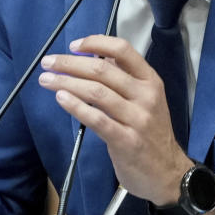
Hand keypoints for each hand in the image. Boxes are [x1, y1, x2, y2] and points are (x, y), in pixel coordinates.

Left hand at [38, 34, 192, 206]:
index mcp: (150, 81)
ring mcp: (137, 118)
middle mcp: (146, 96)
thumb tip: (94, 57)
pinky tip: (61, 99)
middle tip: (49, 62)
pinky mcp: (125, 140)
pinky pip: (96, 119)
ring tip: (47, 80)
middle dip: (71, 63)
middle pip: (103, 70)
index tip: (74, 45)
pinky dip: (76, 106)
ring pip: (96, 92)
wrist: (167, 172)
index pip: (123, 50)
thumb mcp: (147, 100)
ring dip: (67, 83)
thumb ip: (124, 79)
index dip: (96, 42)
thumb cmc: (151, 134)